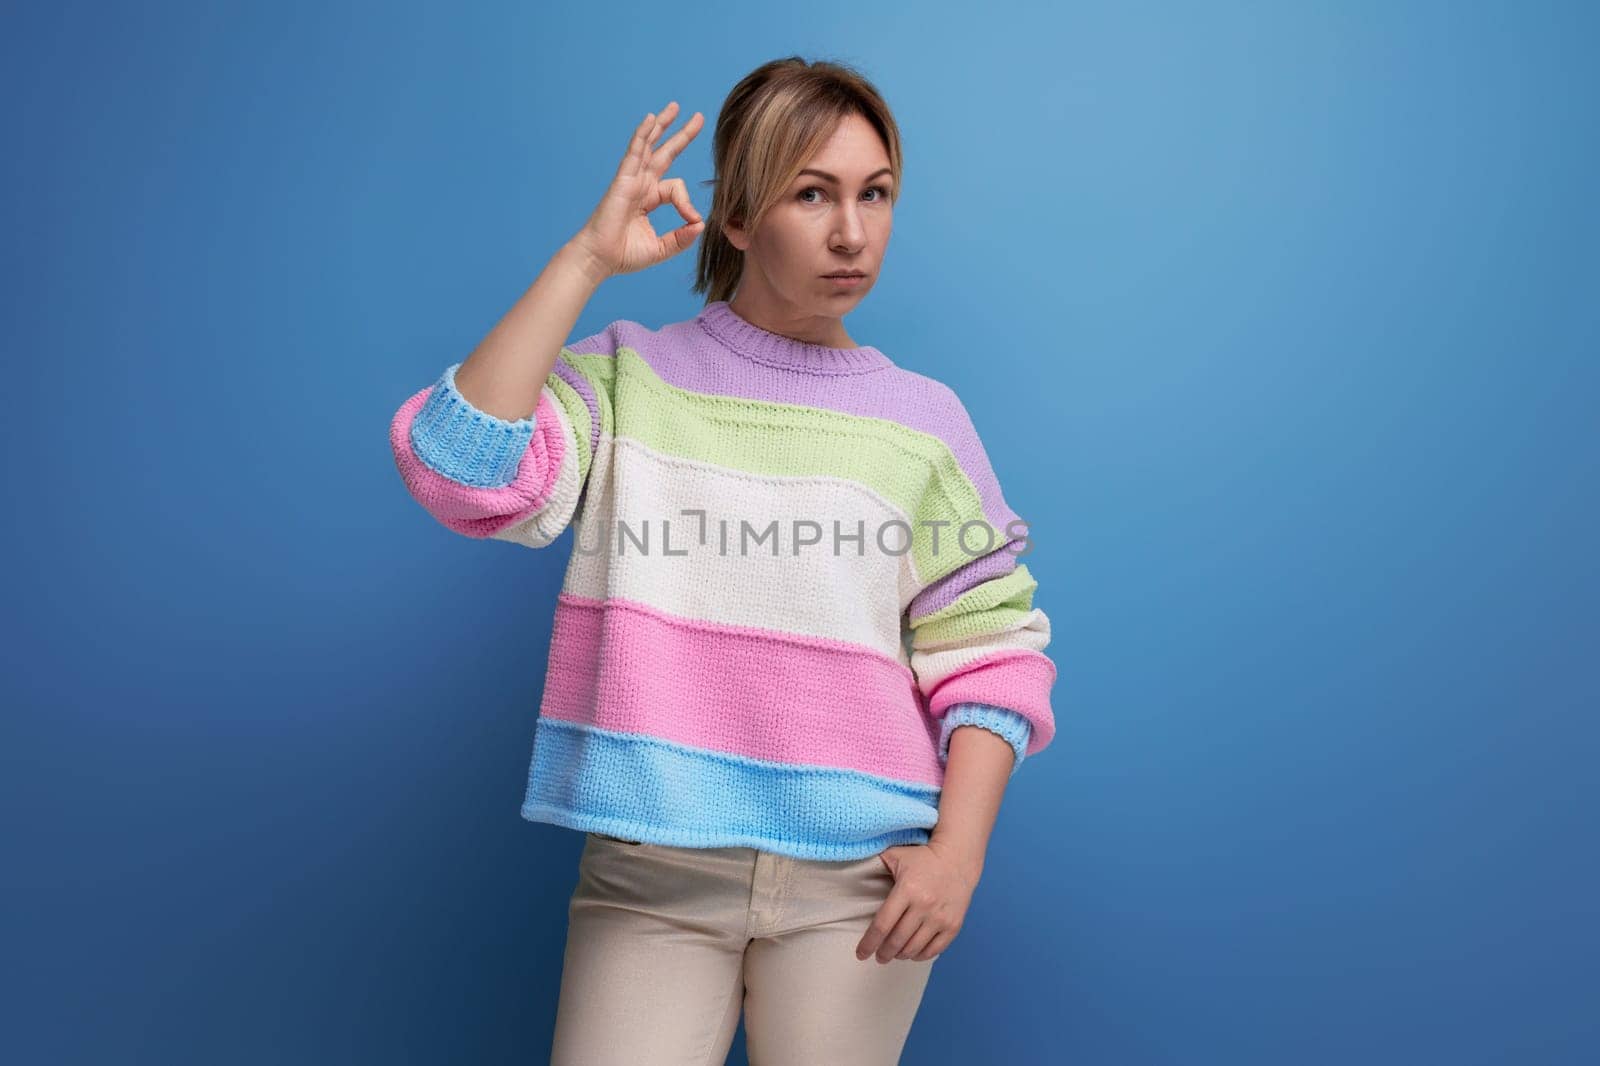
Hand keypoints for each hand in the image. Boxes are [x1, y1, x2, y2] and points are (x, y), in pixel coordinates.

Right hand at [571, 101, 705, 280]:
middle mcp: (641, 185)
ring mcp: (631, 180)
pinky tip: (651, 119)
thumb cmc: (624, 255)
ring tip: (676, 107)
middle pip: (665, 153)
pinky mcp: (623, 180)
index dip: (688, 203)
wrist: (599, 259)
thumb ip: (681, 238)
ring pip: (650, 146)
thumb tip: (701, 224)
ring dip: (662, 125)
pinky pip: (634, 152)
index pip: (676, 188)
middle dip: (682, 135)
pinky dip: (642, 135)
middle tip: (698, 118)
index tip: (692, 220)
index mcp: (650, 199)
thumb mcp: (661, 248)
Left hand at [854, 840, 979, 963]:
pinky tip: (912, 953)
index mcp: (907, 889)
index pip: (882, 925)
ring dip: (900, 955)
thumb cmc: (923, 857)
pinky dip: (920, 956)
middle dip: (883, 953)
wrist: (958, 858)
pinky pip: (934, 950)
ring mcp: (940, 917)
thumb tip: (854, 875)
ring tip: (894, 954)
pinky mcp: (953, 925)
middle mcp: (924, 905)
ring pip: (914, 948)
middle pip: (897, 941)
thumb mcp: (896, 856)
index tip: (861, 954)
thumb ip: (875, 865)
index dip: (869, 943)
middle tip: (878, 957)